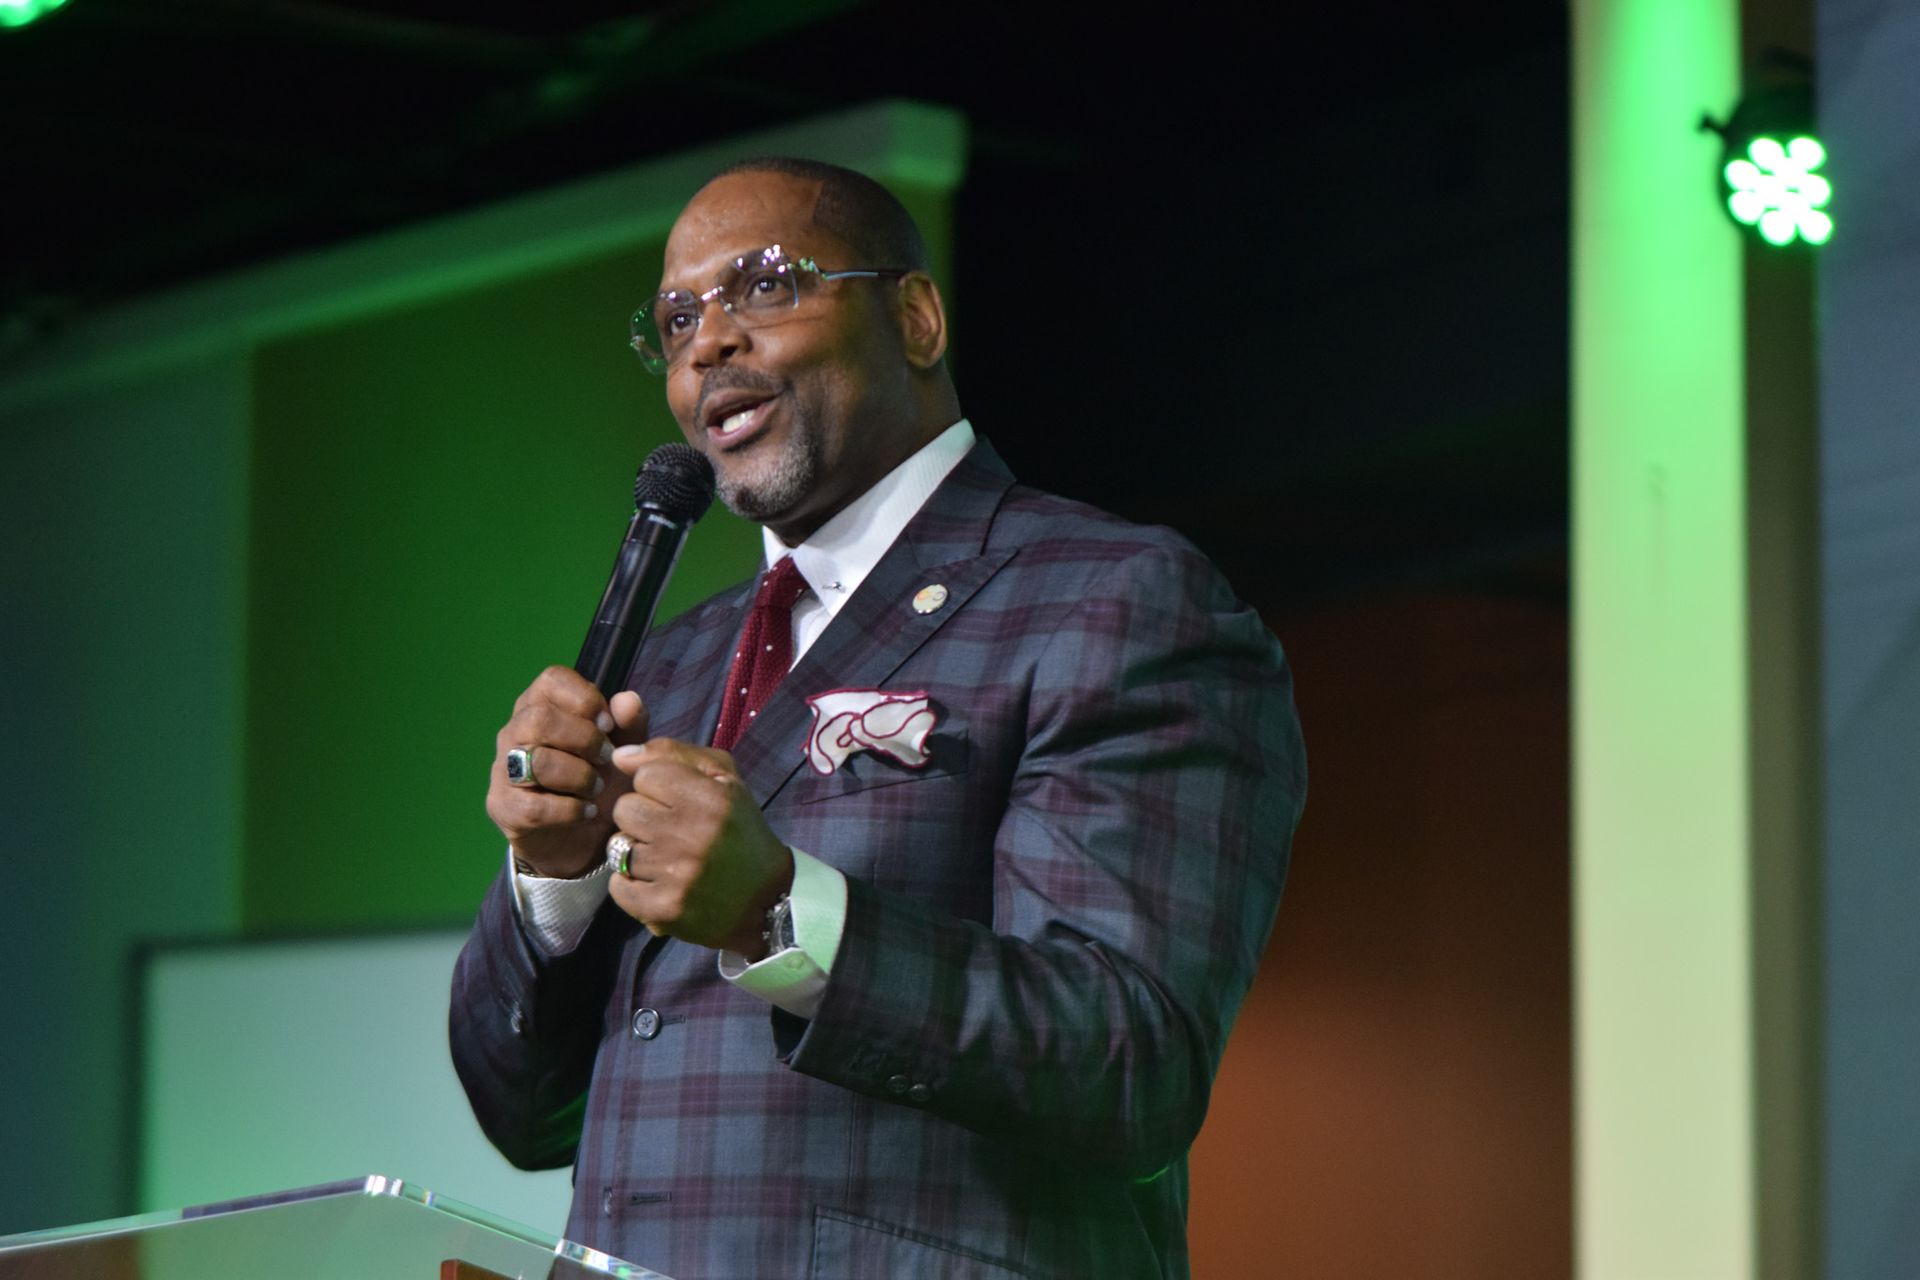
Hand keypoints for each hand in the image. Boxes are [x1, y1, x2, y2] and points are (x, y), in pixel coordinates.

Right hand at [487, 666, 648, 877]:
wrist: (582, 837)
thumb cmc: (601, 779)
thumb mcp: (625, 749)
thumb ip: (630, 724)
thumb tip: (627, 700)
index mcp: (541, 705)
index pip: (551, 680)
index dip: (584, 697)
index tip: (609, 723)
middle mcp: (515, 732)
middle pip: (540, 719)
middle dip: (584, 739)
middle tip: (608, 759)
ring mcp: (503, 769)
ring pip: (536, 761)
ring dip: (579, 776)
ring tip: (598, 789)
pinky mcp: (503, 807)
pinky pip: (534, 806)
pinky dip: (569, 809)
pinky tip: (587, 811)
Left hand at [606, 738, 794, 955]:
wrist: (766, 899)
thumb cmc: (739, 831)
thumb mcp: (723, 779)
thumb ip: (673, 754)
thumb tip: (620, 756)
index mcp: (712, 798)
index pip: (645, 775)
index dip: (657, 787)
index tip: (675, 802)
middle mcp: (693, 835)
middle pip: (625, 809)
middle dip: (642, 816)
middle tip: (667, 831)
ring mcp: (676, 876)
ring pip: (618, 846)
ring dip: (636, 851)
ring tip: (664, 858)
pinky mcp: (662, 909)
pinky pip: (617, 885)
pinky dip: (630, 884)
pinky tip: (656, 882)